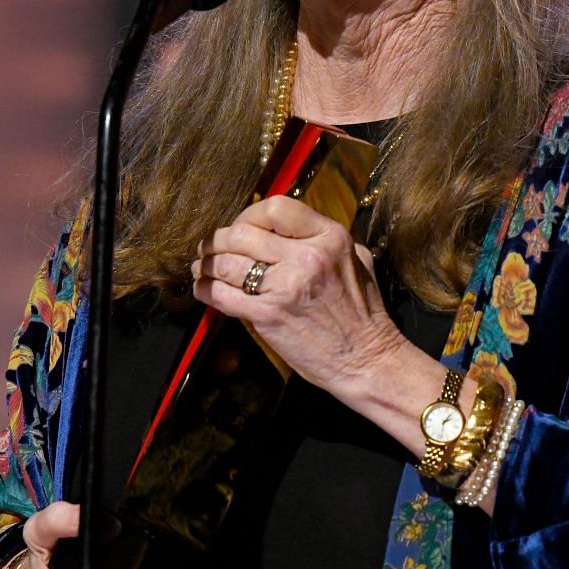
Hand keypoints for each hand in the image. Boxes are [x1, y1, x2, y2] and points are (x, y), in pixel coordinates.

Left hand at [189, 195, 411, 403]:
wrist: (366, 360)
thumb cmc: (363, 314)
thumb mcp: (356, 260)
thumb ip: (323, 240)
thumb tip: (288, 229)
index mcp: (329, 238)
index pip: (275, 209)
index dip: (249, 214)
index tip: (241, 226)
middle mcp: (307, 257)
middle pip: (242, 233)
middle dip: (219, 240)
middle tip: (211, 247)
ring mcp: (286, 286)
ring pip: (226, 263)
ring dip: (207, 264)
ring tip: (202, 266)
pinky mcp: (268, 315)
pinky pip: (221, 295)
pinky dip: (205, 290)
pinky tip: (203, 288)